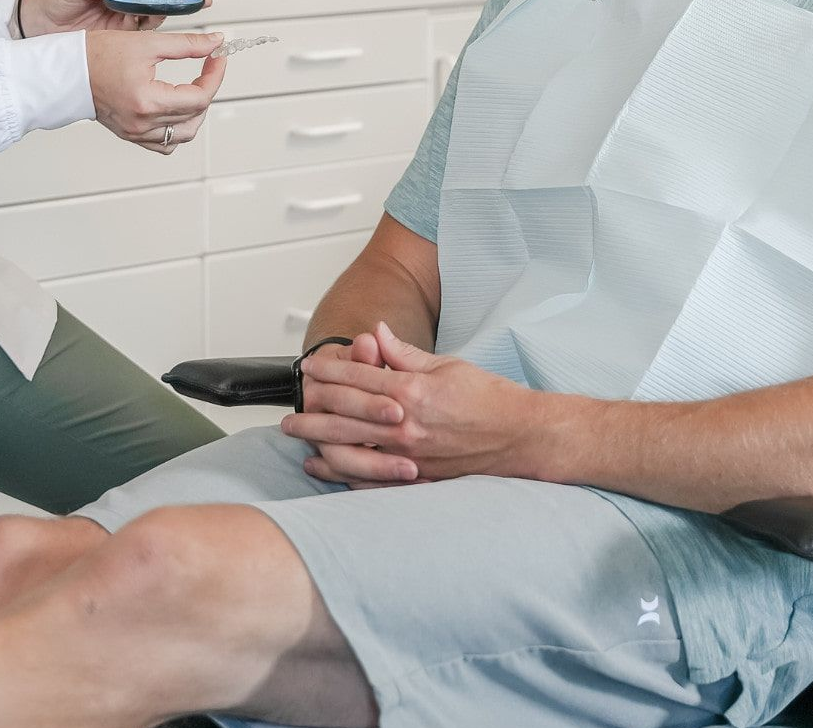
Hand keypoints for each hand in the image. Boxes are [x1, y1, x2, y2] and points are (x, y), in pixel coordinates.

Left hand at [19, 0, 211, 34]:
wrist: (38, 28)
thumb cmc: (53, 1)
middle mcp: (127, 1)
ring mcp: (126, 21)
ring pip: (159, 17)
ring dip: (177, 13)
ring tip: (192, 9)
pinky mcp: (121, 42)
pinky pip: (144, 41)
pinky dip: (159, 40)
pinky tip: (171, 40)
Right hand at [86, 29, 226, 151]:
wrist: (66, 70)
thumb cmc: (96, 54)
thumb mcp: (147, 43)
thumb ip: (187, 44)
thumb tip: (215, 43)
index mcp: (147, 101)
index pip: (200, 97)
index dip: (215, 76)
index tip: (218, 58)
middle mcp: (142, 123)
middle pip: (195, 116)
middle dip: (207, 89)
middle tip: (208, 68)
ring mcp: (136, 132)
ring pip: (182, 135)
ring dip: (195, 112)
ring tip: (194, 88)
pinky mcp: (130, 134)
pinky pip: (164, 143)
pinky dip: (176, 128)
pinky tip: (175, 108)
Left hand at [283, 321, 544, 484]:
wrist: (521, 437)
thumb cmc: (490, 398)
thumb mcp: (447, 364)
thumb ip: (405, 353)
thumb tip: (376, 334)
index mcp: (412, 390)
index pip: (358, 376)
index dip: (329, 369)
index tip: (308, 366)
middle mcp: (405, 423)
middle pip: (345, 411)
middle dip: (313, 405)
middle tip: (291, 403)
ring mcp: (408, 455)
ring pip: (350, 446)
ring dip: (319, 439)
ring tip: (296, 433)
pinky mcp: (416, 478)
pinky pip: (369, 478)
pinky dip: (342, 472)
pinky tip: (323, 466)